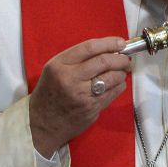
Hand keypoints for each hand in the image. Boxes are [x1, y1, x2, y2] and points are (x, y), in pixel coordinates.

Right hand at [29, 37, 130, 157]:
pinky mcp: (91, 109)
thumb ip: (77, 58)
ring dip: (122, 72)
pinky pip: (113, 93)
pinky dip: (119, 86)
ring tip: (122, 71)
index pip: (90, 47)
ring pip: (112, 78)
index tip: (120, 43)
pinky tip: (117, 84)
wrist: (41, 123)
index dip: (109, 43)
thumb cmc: (49, 93)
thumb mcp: (54, 69)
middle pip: (104, 61)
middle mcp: (70, 79)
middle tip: (126, 58)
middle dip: (121, 58)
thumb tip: (107, 50)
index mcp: (60, 65)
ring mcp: (82, 95)